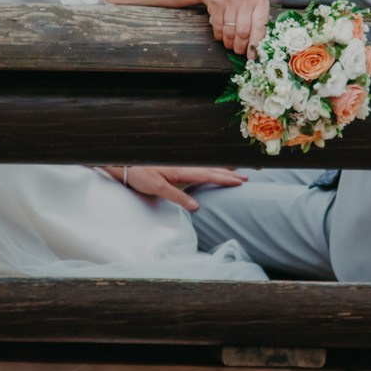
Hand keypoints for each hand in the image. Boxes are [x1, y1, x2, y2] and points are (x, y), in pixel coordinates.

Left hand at [102, 165, 245, 211]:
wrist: (124, 164)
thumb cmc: (139, 175)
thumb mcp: (157, 189)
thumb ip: (177, 197)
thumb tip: (197, 206)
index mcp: (181, 170)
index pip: (208, 175)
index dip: (225, 178)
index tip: (240, 181)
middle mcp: (183, 166)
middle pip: (211, 169)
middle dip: (229, 173)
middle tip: (246, 178)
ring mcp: (180, 165)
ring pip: (205, 167)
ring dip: (221, 170)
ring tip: (235, 172)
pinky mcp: (175, 168)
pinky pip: (197, 168)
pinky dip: (209, 169)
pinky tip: (212, 170)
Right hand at [194, 0, 269, 54]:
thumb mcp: (252, 0)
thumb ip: (257, 17)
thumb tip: (258, 44)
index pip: (260, 26)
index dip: (256, 43)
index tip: (253, 55)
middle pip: (244, 31)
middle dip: (241, 46)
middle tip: (240, 51)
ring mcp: (230, 0)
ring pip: (230, 31)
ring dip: (229, 43)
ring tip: (230, 45)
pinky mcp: (216, 3)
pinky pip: (218, 27)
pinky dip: (220, 35)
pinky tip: (222, 35)